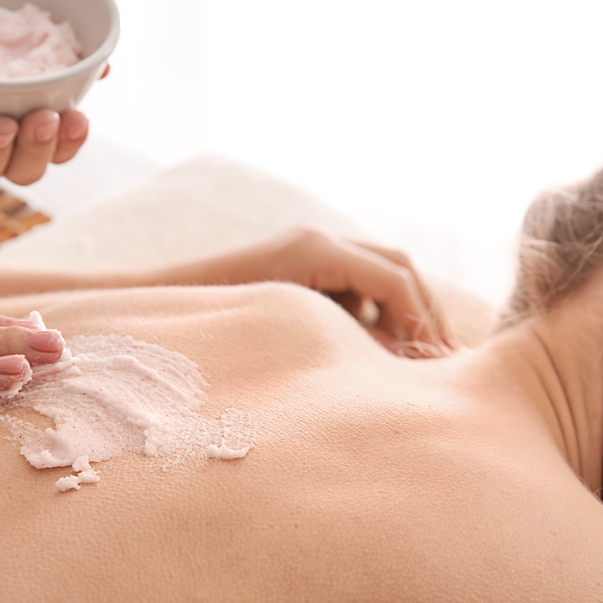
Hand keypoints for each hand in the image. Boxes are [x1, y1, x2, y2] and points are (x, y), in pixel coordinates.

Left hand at [0, 0, 92, 184]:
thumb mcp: (5, 17)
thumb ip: (52, 39)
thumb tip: (103, 61)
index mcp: (14, 116)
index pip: (51, 150)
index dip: (69, 145)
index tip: (81, 118)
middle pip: (22, 171)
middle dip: (40, 152)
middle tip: (46, 119)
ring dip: (0, 154)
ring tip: (6, 124)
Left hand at [176, 228, 454, 355]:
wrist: (161, 301)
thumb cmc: (216, 317)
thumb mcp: (287, 332)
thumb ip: (344, 343)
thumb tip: (393, 363)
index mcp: (315, 249)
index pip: (395, 278)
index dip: (423, 320)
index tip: (436, 362)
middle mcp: (317, 239)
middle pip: (399, 266)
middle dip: (423, 312)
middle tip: (440, 359)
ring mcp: (309, 247)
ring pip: (381, 272)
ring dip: (400, 311)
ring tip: (407, 359)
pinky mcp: (301, 263)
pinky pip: (354, 281)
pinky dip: (372, 311)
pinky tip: (366, 349)